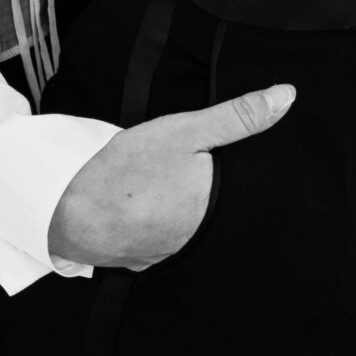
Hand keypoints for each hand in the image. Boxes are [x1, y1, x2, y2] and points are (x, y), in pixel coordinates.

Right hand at [47, 86, 296, 271]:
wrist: (68, 214)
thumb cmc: (127, 172)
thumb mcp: (184, 131)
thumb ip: (236, 117)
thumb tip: (287, 97)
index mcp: (216, 205)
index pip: (244, 189)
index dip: (236, 174)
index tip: (218, 161)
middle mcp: (200, 237)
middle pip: (215, 209)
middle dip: (205, 191)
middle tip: (178, 172)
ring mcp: (169, 252)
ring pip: (186, 226)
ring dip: (178, 210)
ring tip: (161, 189)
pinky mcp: (142, 259)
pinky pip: (158, 239)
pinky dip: (153, 224)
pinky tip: (140, 210)